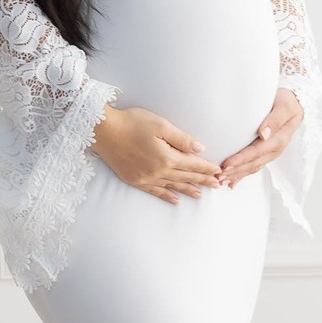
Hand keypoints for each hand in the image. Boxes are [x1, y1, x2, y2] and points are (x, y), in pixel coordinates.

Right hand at [90, 104, 224, 204]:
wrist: (102, 131)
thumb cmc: (131, 122)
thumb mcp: (159, 125)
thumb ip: (181, 139)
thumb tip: (200, 149)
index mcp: (167, 157)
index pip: (193, 165)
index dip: (207, 168)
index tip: (219, 172)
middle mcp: (158, 171)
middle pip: (185, 177)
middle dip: (202, 181)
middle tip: (217, 185)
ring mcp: (146, 178)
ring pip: (172, 186)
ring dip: (188, 190)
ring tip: (201, 195)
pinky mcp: (135, 180)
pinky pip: (155, 191)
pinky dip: (166, 196)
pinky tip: (175, 199)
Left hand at [217, 88, 302, 188]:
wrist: (294, 104)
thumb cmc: (286, 102)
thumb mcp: (284, 106)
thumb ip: (274, 119)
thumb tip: (263, 134)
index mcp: (279, 139)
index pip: (256, 151)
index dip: (241, 159)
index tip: (226, 164)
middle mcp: (275, 149)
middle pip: (253, 163)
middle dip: (235, 171)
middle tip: (218, 176)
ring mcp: (270, 153)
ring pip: (252, 167)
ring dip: (237, 175)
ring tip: (221, 181)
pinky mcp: (266, 153)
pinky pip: (253, 166)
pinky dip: (242, 175)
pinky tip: (232, 182)